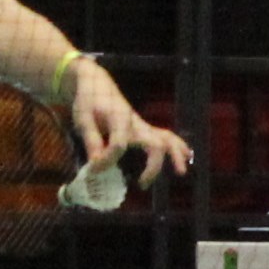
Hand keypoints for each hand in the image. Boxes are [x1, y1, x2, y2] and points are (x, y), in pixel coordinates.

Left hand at [68, 69, 194, 189]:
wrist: (97, 83)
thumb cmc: (89, 100)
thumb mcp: (83, 119)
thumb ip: (91, 142)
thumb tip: (96, 167)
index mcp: (119, 119)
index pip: (119, 145)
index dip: (107, 159)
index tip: (93, 169)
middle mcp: (136, 123)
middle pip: (154, 144)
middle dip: (154, 166)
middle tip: (142, 184)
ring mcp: (143, 125)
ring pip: (166, 138)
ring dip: (175, 154)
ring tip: (180, 172)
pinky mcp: (145, 128)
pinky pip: (165, 136)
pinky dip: (177, 146)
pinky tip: (185, 156)